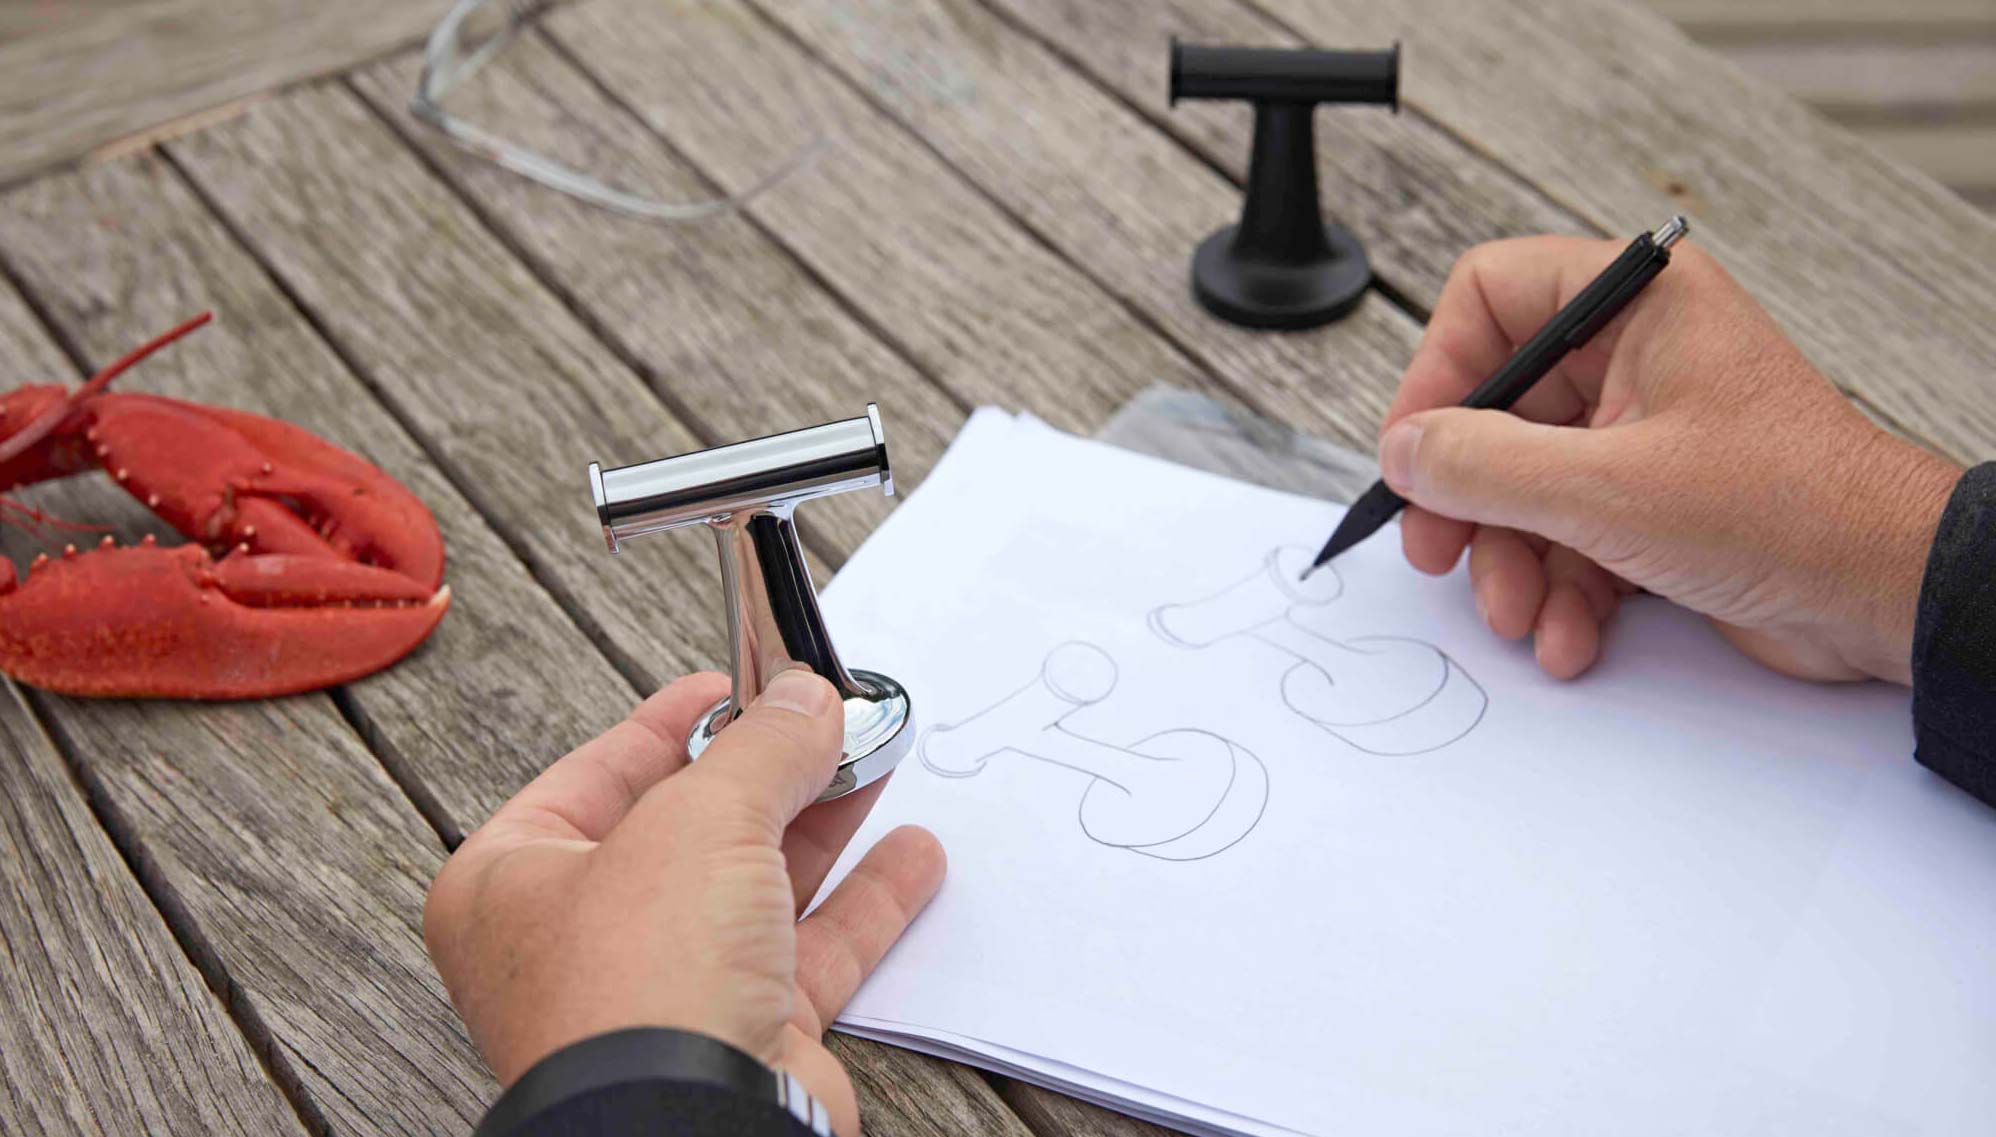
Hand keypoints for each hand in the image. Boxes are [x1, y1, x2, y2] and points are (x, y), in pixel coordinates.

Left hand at [424, 669, 944, 1136]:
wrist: (689, 1129)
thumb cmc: (636, 985)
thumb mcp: (699, 819)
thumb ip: (763, 749)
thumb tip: (806, 700)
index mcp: (515, 883)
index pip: (598, 773)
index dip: (675, 720)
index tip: (741, 682)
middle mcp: (580, 941)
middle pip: (686, 827)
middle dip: (766, 768)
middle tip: (823, 715)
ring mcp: (663, 993)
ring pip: (754, 886)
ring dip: (822, 824)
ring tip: (875, 758)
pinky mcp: (742, 1038)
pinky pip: (809, 952)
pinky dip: (862, 902)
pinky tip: (908, 857)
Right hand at [1380, 235, 1960, 683]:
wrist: (1888, 596)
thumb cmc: (1791, 510)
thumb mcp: (1606, 490)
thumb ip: (1483, 466)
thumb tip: (1404, 450)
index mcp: (1637, 305)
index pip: (1492, 296)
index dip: (1440, 371)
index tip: (1417, 449)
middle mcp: (1637, 356)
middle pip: (1498, 409)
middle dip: (1469, 498)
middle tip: (1439, 552)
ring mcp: (1646, 431)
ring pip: (1526, 484)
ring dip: (1512, 561)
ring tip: (1521, 615)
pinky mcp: (1655, 502)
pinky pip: (1569, 533)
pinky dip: (1559, 588)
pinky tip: (1568, 636)